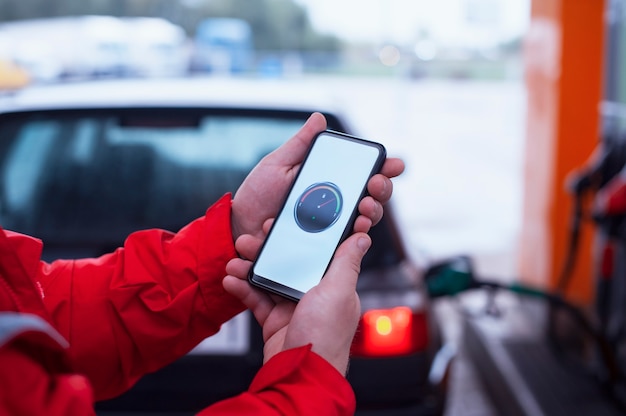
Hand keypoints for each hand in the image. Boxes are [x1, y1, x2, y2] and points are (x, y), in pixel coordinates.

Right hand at [223, 231, 370, 374]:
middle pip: (289, 262)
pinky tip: (230, 280)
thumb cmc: (324, 337)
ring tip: (235, 260)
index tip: (284, 221)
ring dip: (250, 268)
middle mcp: (315, 294)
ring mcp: (294, 308)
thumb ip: (346, 263)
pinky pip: (257, 300)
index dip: (301, 235)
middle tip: (250, 239)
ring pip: (269, 278)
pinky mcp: (276, 322)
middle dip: (268, 250)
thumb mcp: (337, 292)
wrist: (299, 376)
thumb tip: (362, 238)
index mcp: (333, 285)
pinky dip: (243, 289)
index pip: (318, 252)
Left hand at [230, 112, 404, 241]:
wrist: (238, 224)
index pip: (365, 175)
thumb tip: (319, 118)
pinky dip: (353, 238)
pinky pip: (342, 245)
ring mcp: (329, 227)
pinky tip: (354, 230)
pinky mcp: (321, 247)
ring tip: (365, 209)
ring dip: (372, 214)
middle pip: (373, 199)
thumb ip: (301, 144)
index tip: (394, 164)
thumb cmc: (258, 193)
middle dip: (382, 191)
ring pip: (363, 222)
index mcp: (330, 182)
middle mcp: (335, 205)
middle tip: (375, 185)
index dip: (385, 169)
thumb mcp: (278, 164)